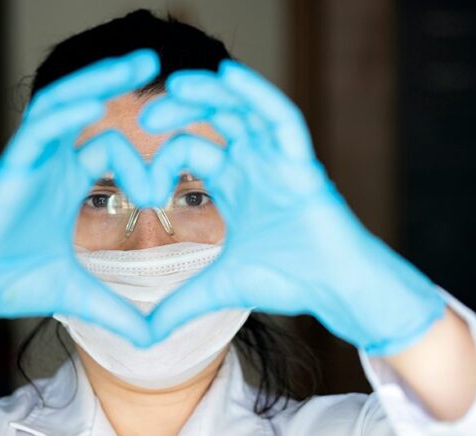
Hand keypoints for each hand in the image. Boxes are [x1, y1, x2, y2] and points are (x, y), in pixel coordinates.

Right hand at [0, 50, 158, 361]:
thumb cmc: (12, 282)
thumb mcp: (79, 294)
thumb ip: (118, 310)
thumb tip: (155, 338)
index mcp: (68, 182)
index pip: (110, 149)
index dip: (141, 163)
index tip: (162, 190)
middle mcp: (51, 163)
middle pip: (87, 107)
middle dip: (119, 81)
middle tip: (157, 61)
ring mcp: (30, 161)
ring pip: (64, 105)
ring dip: (98, 80)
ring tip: (137, 62)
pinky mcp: (10, 167)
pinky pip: (38, 129)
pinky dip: (66, 112)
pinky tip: (95, 100)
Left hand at [141, 60, 445, 355]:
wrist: (334, 289)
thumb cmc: (287, 279)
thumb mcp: (219, 287)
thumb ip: (180, 305)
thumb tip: (144, 334)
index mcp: (235, 183)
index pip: (193, 151)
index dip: (163, 159)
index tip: (142, 184)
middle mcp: (255, 163)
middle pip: (214, 120)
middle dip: (180, 112)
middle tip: (145, 115)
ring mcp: (279, 158)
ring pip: (243, 110)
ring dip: (212, 94)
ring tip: (176, 86)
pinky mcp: (302, 161)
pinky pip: (280, 118)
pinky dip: (257, 95)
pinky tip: (229, 76)